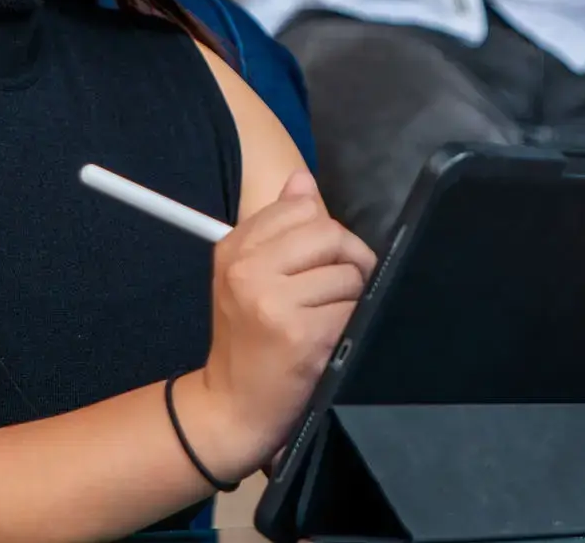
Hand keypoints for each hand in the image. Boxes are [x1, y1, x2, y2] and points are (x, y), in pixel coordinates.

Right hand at [181, 173, 375, 477]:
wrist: (231, 406)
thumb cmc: (246, 339)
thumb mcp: (247, 276)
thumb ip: (278, 227)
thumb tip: (302, 179)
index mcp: (234, 248)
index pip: (302, 208)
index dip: (323, 234)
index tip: (317, 261)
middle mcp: (249, 270)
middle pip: (330, 234)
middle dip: (347, 260)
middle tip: (337, 289)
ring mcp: (274, 303)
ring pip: (348, 274)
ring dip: (351, 298)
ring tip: (327, 318)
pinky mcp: (303, 335)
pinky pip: (353, 310)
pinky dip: (352, 324)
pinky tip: (330, 340)